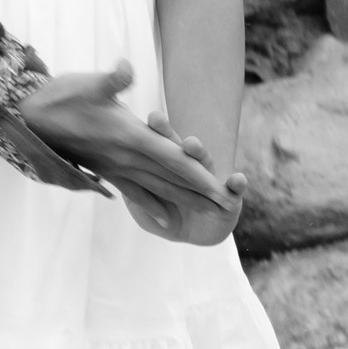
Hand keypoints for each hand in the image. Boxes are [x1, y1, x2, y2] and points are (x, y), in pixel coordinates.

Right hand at [18, 72, 239, 245]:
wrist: (26, 119)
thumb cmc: (60, 96)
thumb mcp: (88, 84)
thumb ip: (112, 80)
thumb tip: (125, 68)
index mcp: (129, 136)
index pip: (173, 159)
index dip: (199, 175)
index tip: (221, 190)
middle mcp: (126, 157)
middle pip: (172, 179)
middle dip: (201, 194)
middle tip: (227, 209)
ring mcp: (115, 167)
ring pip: (158, 188)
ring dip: (185, 200)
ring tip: (209, 213)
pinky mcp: (105, 170)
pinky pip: (133, 192)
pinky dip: (151, 205)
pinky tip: (164, 220)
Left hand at [126, 117, 246, 248]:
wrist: (193, 233)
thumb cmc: (162, 213)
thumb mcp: (140, 206)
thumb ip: (129, 192)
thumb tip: (109, 175)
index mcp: (165, 165)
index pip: (155, 145)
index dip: (150, 132)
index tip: (145, 115)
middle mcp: (188, 167)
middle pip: (175, 148)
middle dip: (166, 134)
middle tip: (155, 118)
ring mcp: (209, 180)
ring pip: (203, 164)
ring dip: (198, 154)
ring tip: (192, 144)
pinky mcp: (229, 198)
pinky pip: (234, 191)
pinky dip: (237, 185)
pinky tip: (238, 179)